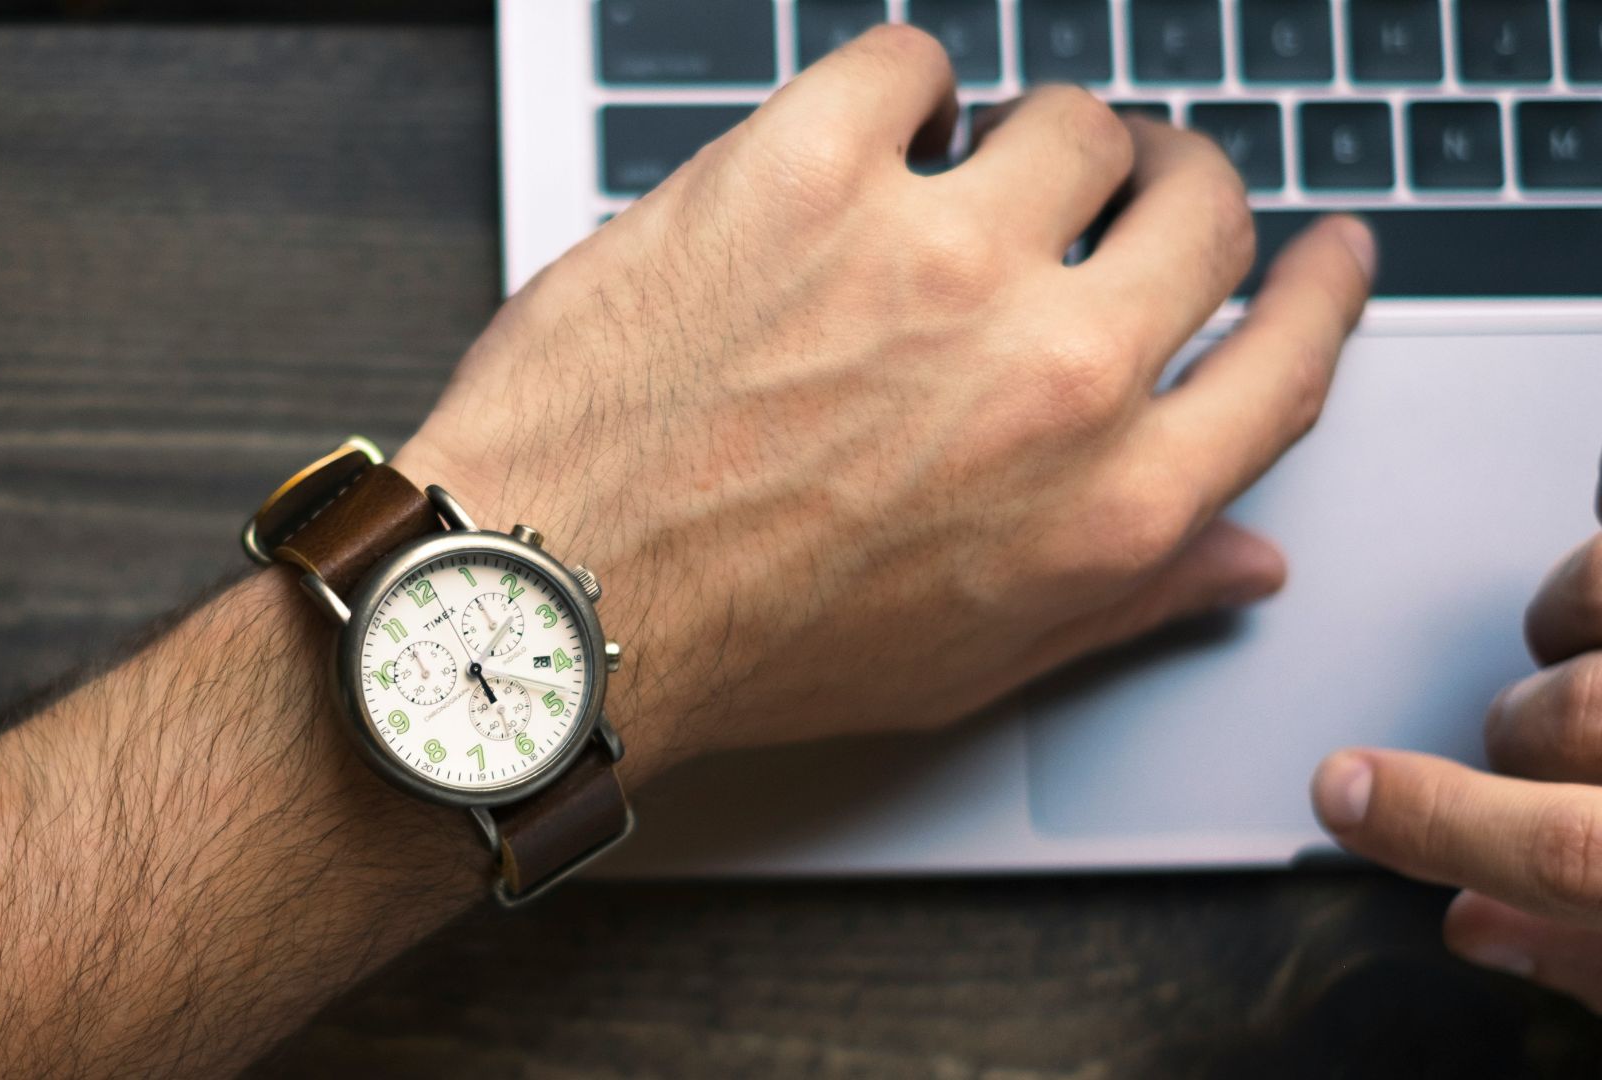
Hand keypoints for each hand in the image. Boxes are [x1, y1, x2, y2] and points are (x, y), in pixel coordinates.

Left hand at [394, 26, 1373, 778]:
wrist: (556, 604)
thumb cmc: (744, 645)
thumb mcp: (967, 663)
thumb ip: (1125, 598)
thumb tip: (1242, 552)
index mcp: (1106, 501)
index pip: (1289, 358)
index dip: (1319, 287)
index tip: (1321, 250)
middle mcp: (1049, 371)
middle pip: (1203, 207)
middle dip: (1176, 188)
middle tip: (1124, 192)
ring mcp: (932, 257)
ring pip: (1070, 118)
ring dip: (1030, 143)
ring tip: (960, 182)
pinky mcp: (805, 173)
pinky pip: (910, 64)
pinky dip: (897, 93)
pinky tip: (861, 145)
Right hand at [1313, 527, 1601, 1010]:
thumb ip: (1597, 955)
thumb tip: (1476, 921)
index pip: (1559, 852)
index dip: (1433, 824)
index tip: (1342, 792)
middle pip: (1558, 719)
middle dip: (1520, 734)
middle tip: (1539, 757)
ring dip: (1574, 620)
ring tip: (1591, 650)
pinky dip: (1600, 548)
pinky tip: (1599, 587)